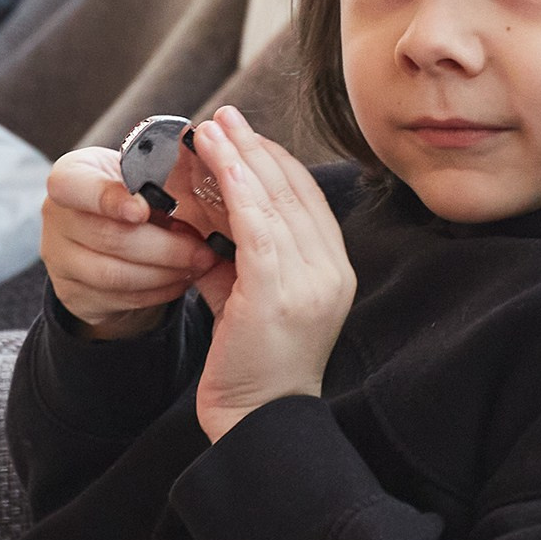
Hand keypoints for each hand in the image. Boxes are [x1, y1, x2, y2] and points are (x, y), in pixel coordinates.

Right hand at [41, 145, 220, 340]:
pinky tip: (181, 280)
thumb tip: (203, 165)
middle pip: (108, 237)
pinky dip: (157, 292)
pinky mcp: (72, 294)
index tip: (142, 210)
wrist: (112, 236)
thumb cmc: (132, 194)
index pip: (73, 185)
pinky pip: (119, 299)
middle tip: (202, 251)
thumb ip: (156, 173)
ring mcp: (59, 259)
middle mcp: (56, 217)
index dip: (108, 198)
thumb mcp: (138, 174)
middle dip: (164, 247)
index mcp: (70, 176)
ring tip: (197, 266)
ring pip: (114, 275)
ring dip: (164, 273)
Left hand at [189, 105, 356, 441]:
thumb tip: (206, 222)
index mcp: (334, 273)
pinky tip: (214, 158)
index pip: (308, 201)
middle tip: (225, 117)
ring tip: (212, 127)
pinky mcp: (277, 290)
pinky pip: (256, 221)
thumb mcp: (249, 300)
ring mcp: (310, 281)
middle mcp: (331, 272)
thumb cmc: (251, 365)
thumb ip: (238, 260)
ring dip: (240, 155)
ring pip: (274, 199)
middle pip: (294, 191)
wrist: (256, 422)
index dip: (275, 162)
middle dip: (255, 148)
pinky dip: (234, 182)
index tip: (244, 135)